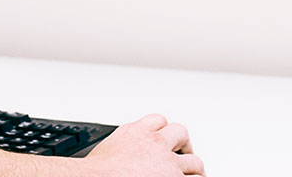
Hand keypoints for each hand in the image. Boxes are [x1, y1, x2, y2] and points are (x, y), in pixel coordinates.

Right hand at [82, 114, 203, 176]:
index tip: (165, 136)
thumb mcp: (106, 149)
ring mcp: (167, 162)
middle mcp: (154, 143)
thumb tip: (118, 157)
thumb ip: (120, 146)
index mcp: (135, 132)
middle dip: (185, 144)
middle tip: (186, 153)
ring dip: (195, 168)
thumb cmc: (95, 172)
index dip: (164, 129)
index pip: (158, 121)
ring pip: (193, 161)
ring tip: (196, 175)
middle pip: (180, 133)